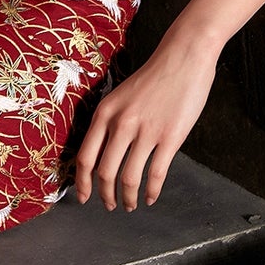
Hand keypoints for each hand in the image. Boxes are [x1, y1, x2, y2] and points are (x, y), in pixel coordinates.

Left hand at [73, 40, 217, 210]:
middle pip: (105, 173)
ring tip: (130, 205)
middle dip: (105, 196)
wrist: (182, 58)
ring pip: (129, 178)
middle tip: (109, 206)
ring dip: (128, 198)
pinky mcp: (170, 138)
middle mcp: (121, 123)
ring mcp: (146, 131)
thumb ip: (110, 122)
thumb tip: (102, 154)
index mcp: (105, 112)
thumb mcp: (120, 96)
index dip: (82, 183)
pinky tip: (151, 198)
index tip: (83, 197)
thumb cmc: (152, 77)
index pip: (85, 157)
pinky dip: (152, 192)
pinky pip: (156, 174)